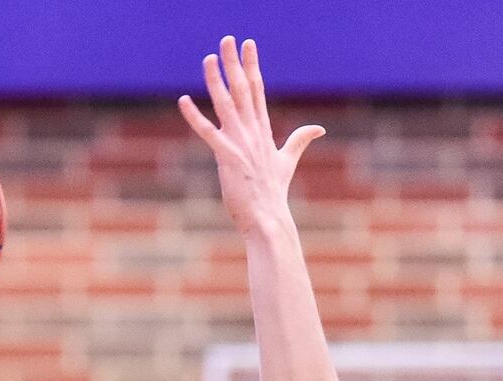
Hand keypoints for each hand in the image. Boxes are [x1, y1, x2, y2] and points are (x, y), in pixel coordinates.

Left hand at [178, 37, 324, 237]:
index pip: (257, 90)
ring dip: (216, 81)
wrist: (269, 219)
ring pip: (226, 105)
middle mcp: (252, 133)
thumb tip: (319, 128)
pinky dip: (195, 117)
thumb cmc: (273, 193)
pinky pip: (209, 133)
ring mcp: (240, 144)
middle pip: (243, 90)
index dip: (252, 66)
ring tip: (208, 58)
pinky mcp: (227, 158)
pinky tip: (183, 101)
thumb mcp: (287, 162)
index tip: (248, 45)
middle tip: (228, 39)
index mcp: (263, 131)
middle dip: (235, 63)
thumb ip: (299, 140)